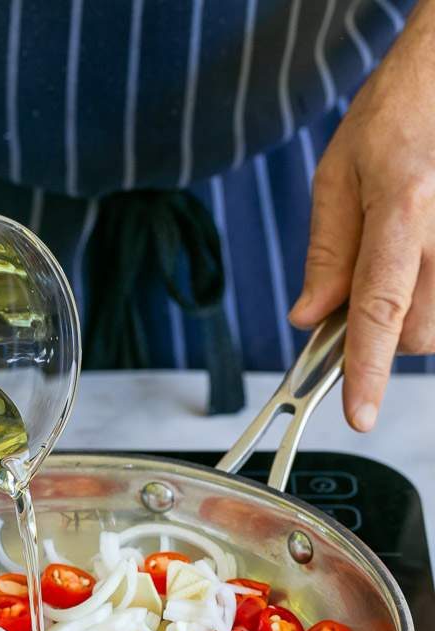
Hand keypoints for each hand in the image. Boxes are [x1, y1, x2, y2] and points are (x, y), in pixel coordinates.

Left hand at [289, 1, 434, 431]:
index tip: (358, 414)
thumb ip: (326, 252)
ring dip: (411, 317)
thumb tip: (308, 318)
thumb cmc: (396, 116)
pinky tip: (421, 267)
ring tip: (399, 263)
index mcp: (403, 209)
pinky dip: (431, 301)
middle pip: (415, 333)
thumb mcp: (338, 176)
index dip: (366, 370)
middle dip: (381, 333)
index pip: (379, 309)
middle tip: (364, 290)